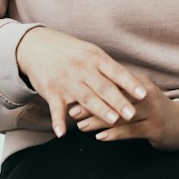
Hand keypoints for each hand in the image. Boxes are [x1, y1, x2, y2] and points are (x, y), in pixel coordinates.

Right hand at [14, 26, 149, 137]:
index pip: (116, 72)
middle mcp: (82, 69)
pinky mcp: (52, 91)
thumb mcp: (90, 52)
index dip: (130, 84)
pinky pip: (56, 108)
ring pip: (85, 98)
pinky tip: (62, 133)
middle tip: (133, 114)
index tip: (144, 94)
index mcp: (95, 58)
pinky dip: (58, 121)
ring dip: (99, 110)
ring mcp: (67, 81)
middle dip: (119, 101)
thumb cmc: (68, 50)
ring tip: (113, 121)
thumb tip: (130, 82)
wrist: (35, 45)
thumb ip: (107, 68)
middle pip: (104, 88)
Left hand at [69, 81, 178, 150]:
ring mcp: (152, 111)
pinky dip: (115, 134)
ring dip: (99, 121)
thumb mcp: (139, 98)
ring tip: (81, 127)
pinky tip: (101, 137)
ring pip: (121, 115)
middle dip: (91, 105)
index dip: (91, 89)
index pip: (111, 85)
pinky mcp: (156, 128)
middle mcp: (146, 94)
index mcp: (138, 84)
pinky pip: (132, 131)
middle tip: (71, 111)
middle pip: (114, 98)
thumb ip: (120, 94)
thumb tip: (91, 92)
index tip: (72, 95)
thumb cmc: (155, 111)